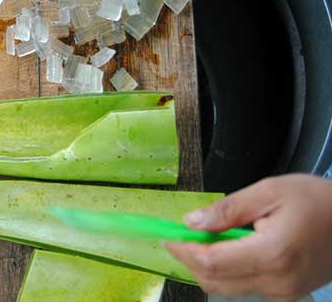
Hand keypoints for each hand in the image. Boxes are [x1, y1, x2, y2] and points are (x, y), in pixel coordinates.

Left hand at [165, 175, 331, 300]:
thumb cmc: (319, 202)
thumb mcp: (270, 191)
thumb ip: (228, 209)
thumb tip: (192, 223)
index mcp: (272, 254)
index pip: (211, 262)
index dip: (183, 250)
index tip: (167, 236)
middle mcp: (278, 281)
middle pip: (214, 280)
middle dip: (189, 260)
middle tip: (177, 238)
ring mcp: (283, 292)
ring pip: (226, 287)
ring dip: (207, 266)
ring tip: (202, 239)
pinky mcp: (286, 294)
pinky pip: (244, 287)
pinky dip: (226, 271)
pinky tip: (226, 249)